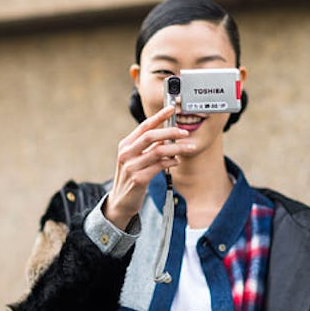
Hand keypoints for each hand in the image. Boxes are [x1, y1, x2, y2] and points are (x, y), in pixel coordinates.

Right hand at [104, 105, 193, 229]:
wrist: (120, 202)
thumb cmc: (131, 177)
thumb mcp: (135, 159)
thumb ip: (148, 147)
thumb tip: (168, 135)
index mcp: (125, 145)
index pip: (144, 126)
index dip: (159, 116)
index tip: (171, 108)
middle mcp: (126, 153)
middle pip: (151, 136)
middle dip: (170, 132)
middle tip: (185, 132)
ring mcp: (131, 166)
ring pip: (158, 151)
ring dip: (176, 148)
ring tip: (189, 148)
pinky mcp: (138, 179)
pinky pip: (159, 166)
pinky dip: (171, 161)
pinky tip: (177, 161)